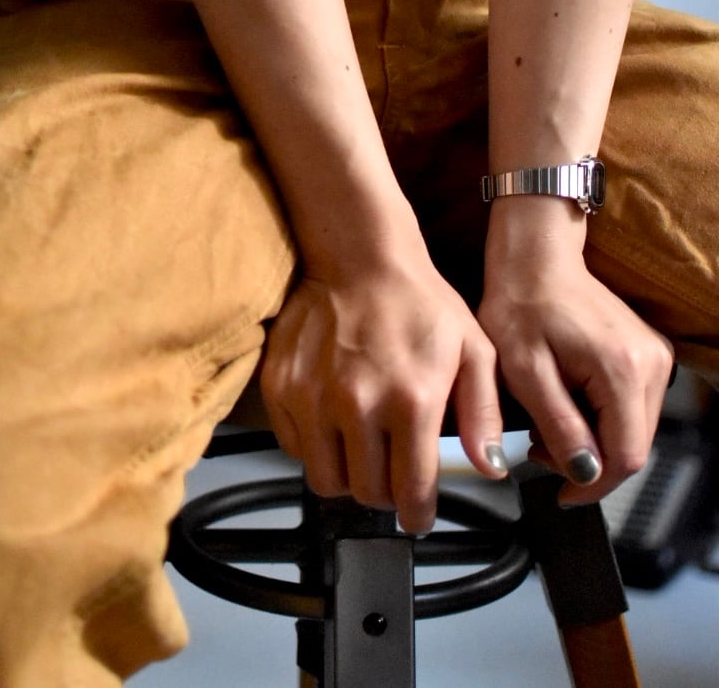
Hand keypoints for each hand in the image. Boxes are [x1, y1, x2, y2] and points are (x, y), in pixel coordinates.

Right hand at [260, 240, 506, 534]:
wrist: (357, 255)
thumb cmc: (419, 301)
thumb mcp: (472, 349)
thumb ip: (482, 414)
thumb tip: (489, 467)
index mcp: (411, 401)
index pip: (412, 493)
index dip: (418, 515)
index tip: (418, 514)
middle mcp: (358, 405)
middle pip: (367, 493)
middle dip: (385, 493)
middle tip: (392, 472)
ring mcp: (313, 397)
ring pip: (326, 480)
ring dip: (347, 475)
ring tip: (361, 450)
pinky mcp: (281, 386)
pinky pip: (294, 447)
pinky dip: (313, 447)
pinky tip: (332, 423)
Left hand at [479, 243, 673, 505]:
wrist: (534, 260)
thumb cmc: (522, 304)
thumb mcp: (525, 371)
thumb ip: (559, 425)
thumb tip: (585, 472)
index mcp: (623, 369)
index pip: (626, 456)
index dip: (593, 484)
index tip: (561, 492)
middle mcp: (652, 363)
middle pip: (633, 446)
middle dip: (589, 461)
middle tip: (540, 448)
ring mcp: (655, 357)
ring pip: (633, 429)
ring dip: (593, 439)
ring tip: (548, 423)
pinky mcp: (648, 355)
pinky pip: (631, 407)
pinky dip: (601, 417)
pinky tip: (568, 403)